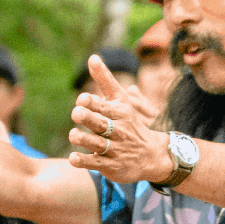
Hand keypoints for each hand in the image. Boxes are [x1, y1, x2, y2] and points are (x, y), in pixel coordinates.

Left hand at [67, 55, 173, 184]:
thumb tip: (92, 57)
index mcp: (119, 113)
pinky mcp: (110, 166)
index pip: (104, 106)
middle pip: (101, 124)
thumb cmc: (129, 122)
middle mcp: (117, 131)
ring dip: (83, 139)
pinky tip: (73, 157)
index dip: (92, 102)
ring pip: (97, 144)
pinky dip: (84, 161)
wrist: (152, 155)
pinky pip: (95, 163)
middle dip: (88, 118)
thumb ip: (105, 80)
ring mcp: (114, 150)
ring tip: (73, 135)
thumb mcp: (121, 100)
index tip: (82, 99)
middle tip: (76, 113)